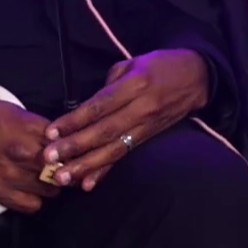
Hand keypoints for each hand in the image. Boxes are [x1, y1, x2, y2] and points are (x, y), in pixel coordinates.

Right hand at [0, 95, 59, 213]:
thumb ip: (37, 127)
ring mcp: (10, 173)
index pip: (63, 142)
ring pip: (50, 189)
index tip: (67, 151)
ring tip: (46, 181)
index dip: (68, 148)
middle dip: (63, 168)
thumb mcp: (13, 111)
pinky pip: (31, 205)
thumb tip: (60, 140)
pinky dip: (35, 200)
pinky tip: (31, 192)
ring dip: (51, 185)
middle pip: (60, 167)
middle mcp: (21, 151)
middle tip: (62, 168)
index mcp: (26, 127)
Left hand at [42, 49, 209, 190]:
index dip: (75, 120)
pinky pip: (124, 157)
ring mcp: (145, 127)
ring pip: (112, 149)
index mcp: (135, 85)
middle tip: (49, 158)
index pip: (99, 106)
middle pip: (103, 131)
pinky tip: (88, 184)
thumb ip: (109, 83)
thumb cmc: (161, 65)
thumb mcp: (134, 63)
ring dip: (86, 165)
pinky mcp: (148, 139)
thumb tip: (87, 106)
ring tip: (63, 176)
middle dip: (74, 146)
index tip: (52, 131)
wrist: (198, 79)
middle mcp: (141, 109)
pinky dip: (105, 172)